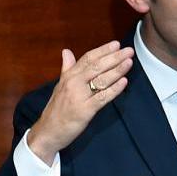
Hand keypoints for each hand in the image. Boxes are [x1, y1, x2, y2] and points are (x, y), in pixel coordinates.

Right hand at [27, 41, 133, 162]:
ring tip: (129, 62)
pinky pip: (102, 97)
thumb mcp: (60, 86)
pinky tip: (124, 82)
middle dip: (114, 57)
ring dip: (117, 70)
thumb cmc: (56, 110)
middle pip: (96, 66)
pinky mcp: (84, 110)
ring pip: (100, 80)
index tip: (116, 44)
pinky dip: (114, 89)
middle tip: (128, 51)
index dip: (103, 50)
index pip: (88, 58)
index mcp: (69, 76)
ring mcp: (79, 96)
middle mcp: (73, 83)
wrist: (48, 131)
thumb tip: (66, 51)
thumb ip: (67, 68)